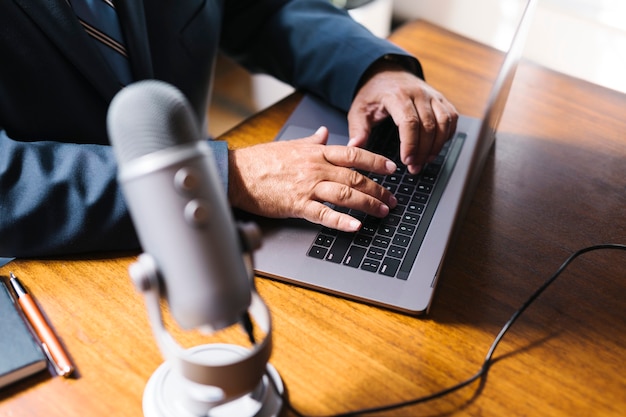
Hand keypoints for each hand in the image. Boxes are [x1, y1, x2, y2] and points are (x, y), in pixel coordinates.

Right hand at [228, 127, 397, 231]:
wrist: (237, 174)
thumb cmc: (261, 160)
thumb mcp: (290, 145)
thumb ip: (311, 141)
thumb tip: (324, 133)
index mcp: (315, 153)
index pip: (353, 154)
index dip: (375, 161)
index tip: (391, 169)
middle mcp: (315, 168)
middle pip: (355, 177)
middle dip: (378, 189)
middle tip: (392, 199)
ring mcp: (307, 187)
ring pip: (345, 194)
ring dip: (368, 203)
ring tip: (382, 211)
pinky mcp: (296, 205)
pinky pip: (324, 214)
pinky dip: (342, 221)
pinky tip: (356, 226)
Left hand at [347, 60, 458, 173]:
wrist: (387, 72)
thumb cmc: (373, 94)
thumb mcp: (359, 109)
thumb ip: (358, 129)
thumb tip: (354, 147)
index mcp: (397, 95)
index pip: (409, 122)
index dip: (411, 144)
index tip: (406, 160)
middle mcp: (418, 93)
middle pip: (429, 125)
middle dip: (423, 150)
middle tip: (414, 167)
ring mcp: (432, 95)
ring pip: (444, 122)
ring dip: (437, 145)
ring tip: (425, 160)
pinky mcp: (441, 99)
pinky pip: (451, 118)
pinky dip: (447, 135)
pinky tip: (436, 147)